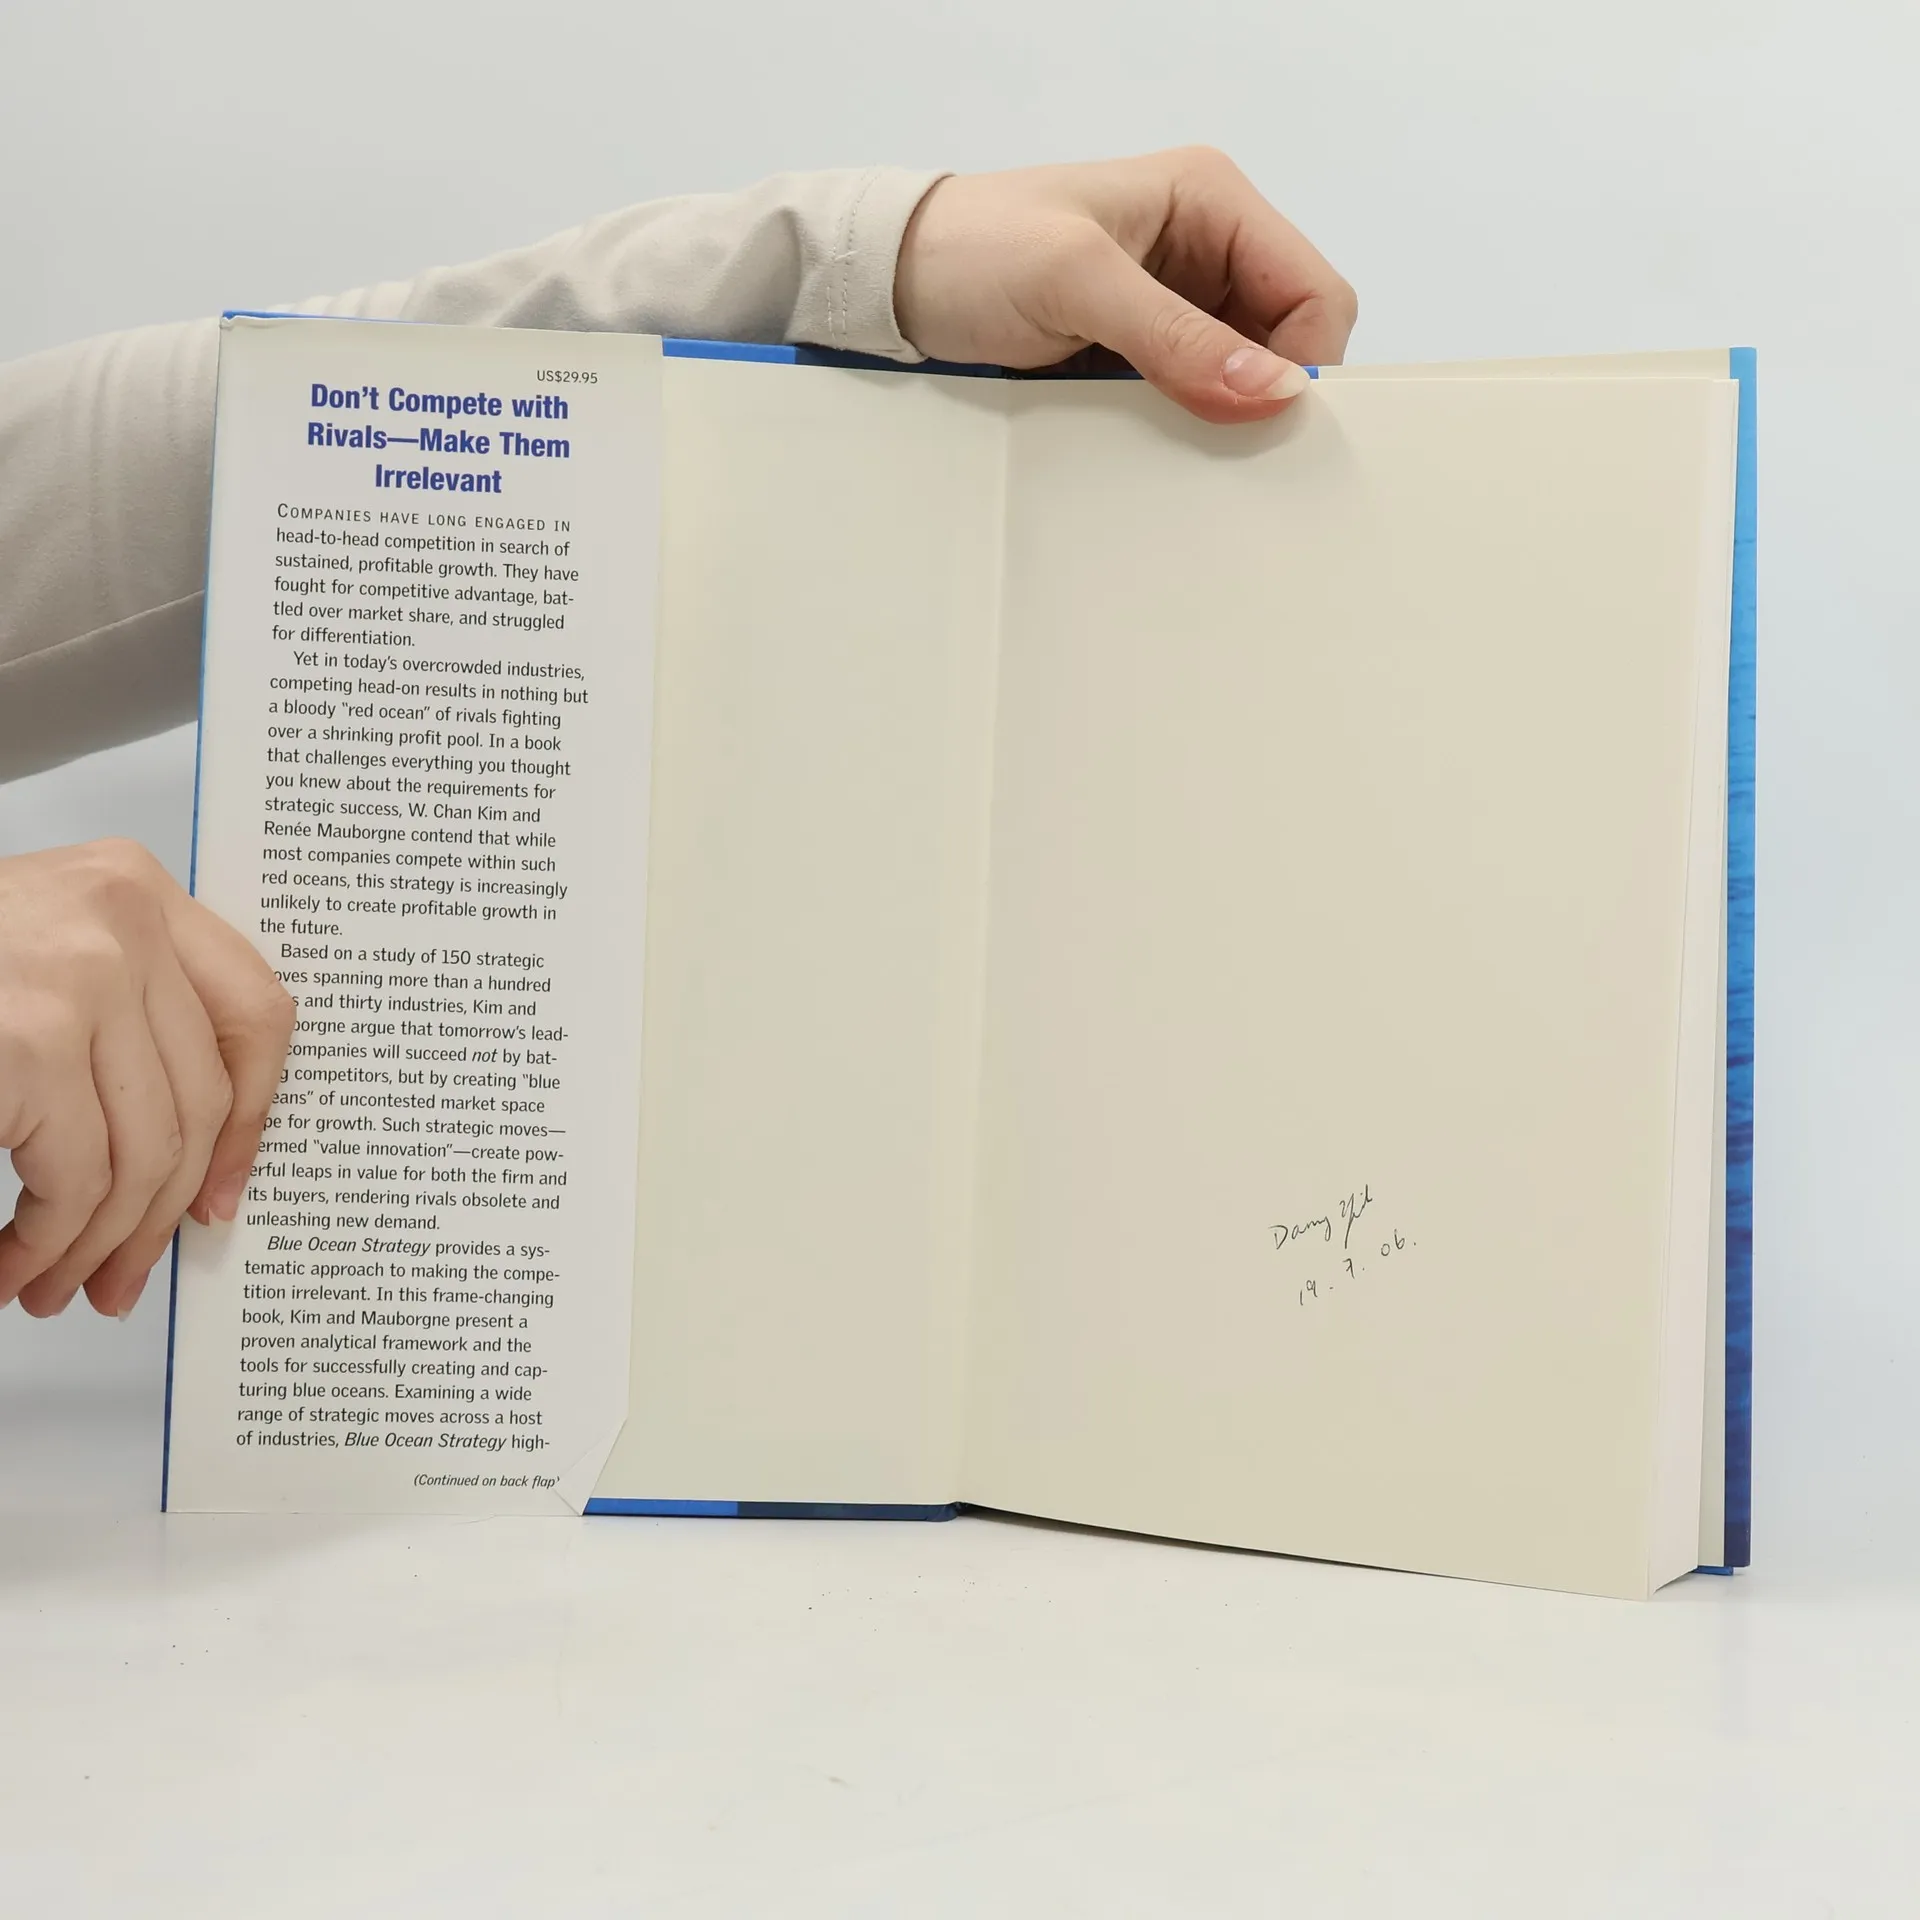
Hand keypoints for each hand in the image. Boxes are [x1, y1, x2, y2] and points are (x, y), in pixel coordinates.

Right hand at [0, 840, 294, 1318]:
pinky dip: (42, 1245)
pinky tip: (8, 1267)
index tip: (220, 1192)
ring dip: (96, 1246)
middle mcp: (120, 919)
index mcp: (131, 888)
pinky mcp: (27, 1043)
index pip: (256, 1012)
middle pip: (202, 1102)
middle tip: (120, 1277)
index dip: (252, 1120)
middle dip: (159, 1214)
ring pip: (145, 1156)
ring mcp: (79, 978)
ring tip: (54, 1285)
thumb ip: (119, 1022)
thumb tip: (198, 1160)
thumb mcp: (39, 958)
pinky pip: (74, 1180)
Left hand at [896, 147, 1356, 424]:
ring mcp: (1174, 305)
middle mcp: (1206, 249)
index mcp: (1212, 201)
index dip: (1305, 362)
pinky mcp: (1140, 353)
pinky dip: (1186, 428)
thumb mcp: (1077, 283)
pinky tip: (1158, 449)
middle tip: (1228, 451)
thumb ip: (1176, 336)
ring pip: (1242, 379)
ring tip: (1186, 453)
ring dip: (1224, 419)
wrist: (893, 281)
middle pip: (1287, 341)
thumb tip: (1275, 389)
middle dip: (1266, 397)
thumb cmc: (974, 253)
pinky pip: (1191, 399)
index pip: (1313, 292)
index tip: (1265, 425)